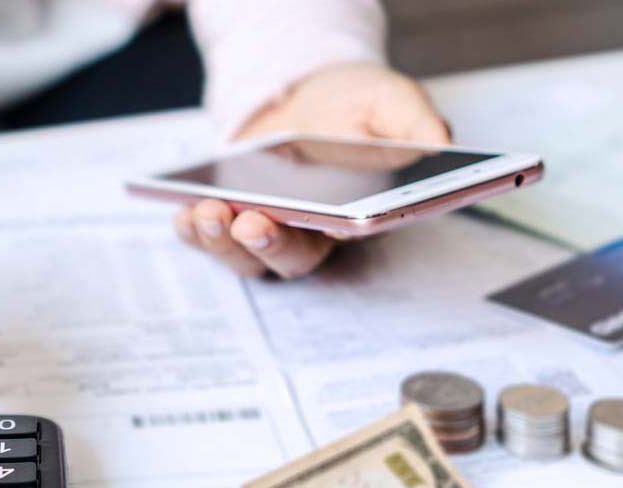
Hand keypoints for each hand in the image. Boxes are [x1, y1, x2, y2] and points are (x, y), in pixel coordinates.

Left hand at [175, 62, 451, 277]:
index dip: (337, 236)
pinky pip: (209, 239)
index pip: (352, 237)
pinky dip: (193, 231)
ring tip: (208, 211)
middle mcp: (313, 233)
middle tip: (253, 223)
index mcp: (359, 216)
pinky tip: (183, 209)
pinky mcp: (232, 219)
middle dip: (270, 244)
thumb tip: (439, 140)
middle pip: (291, 257)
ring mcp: (270, 230)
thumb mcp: (390, 101)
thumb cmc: (356, 107)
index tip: (327, 226)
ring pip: (245, 257)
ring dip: (223, 241)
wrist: (309, 95)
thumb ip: (413, 122)